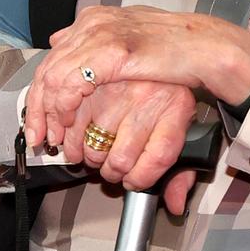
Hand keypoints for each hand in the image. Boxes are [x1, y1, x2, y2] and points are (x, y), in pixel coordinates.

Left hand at [27, 5, 249, 148]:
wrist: (205, 46)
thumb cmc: (175, 48)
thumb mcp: (130, 36)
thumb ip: (95, 38)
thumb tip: (59, 38)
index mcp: (94, 20)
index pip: (50, 60)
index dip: (39, 99)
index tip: (39, 129)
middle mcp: (92, 26)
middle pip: (46, 73)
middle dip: (42, 116)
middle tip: (48, 144)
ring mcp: (101, 36)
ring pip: (55, 83)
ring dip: (56, 120)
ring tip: (70, 148)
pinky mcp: (113, 52)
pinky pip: (72, 85)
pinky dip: (66, 111)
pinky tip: (75, 130)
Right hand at [59, 78, 201, 217]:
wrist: (159, 46)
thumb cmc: (167, 90)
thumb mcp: (184, 126)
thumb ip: (183, 172)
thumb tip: (175, 204)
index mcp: (175, 107)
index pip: (159, 158)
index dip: (142, 179)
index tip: (133, 182)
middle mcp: (147, 96)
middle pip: (120, 159)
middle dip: (110, 171)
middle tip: (108, 165)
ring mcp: (117, 86)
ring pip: (93, 146)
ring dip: (86, 157)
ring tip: (90, 152)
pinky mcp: (91, 78)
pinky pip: (70, 119)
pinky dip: (65, 135)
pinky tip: (71, 136)